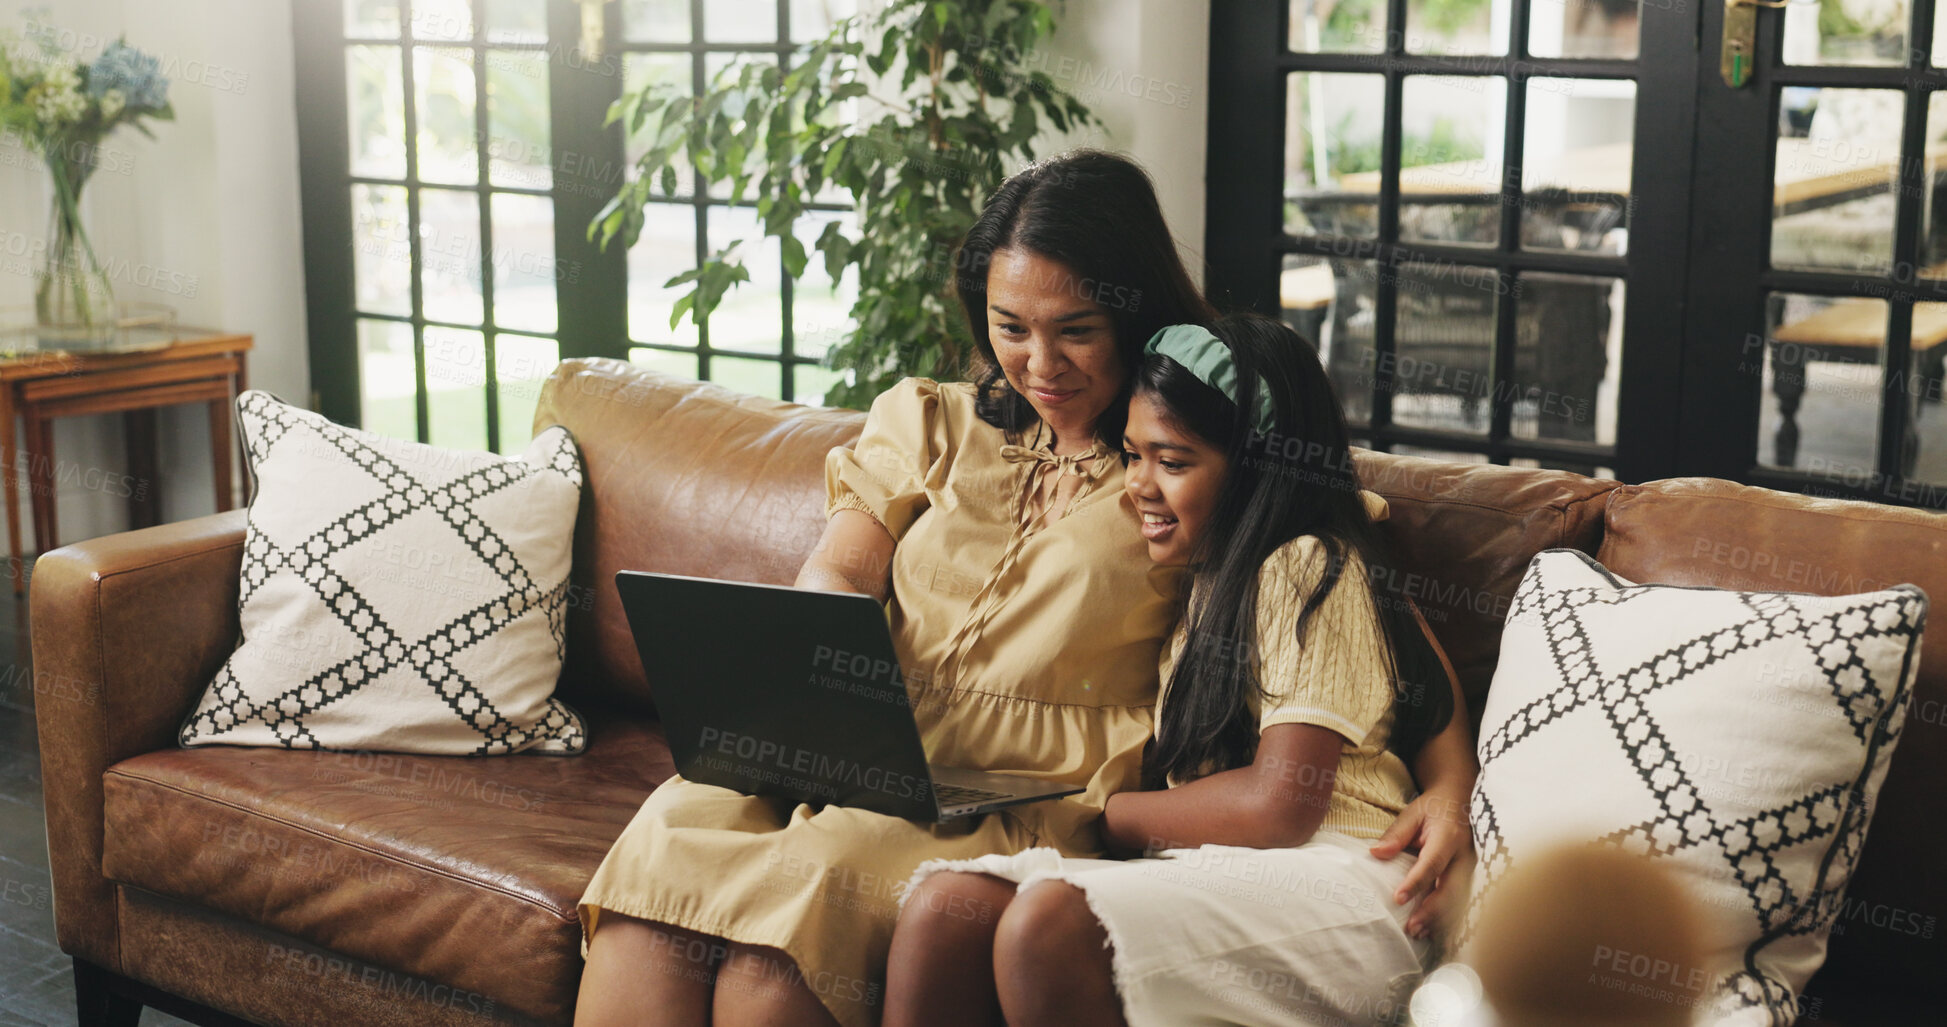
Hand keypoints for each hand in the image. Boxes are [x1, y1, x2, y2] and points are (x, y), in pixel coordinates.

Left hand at [1370, 789, 1473, 940]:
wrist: (1459, 800)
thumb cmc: (1432, 808)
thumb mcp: (1412, 813)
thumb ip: (1396, 834)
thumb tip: (1375, 853)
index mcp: (1448, 837)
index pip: (1432, 864)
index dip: (1416, 883)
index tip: (1398, 899)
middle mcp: (1464, 855)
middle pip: (1451, 888)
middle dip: (1431, 911)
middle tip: (1411, 928)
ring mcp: (1472, 868)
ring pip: (1459, 900)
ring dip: (1439, 919)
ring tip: (1418, 933)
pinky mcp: (1472, 876)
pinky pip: (1462, 901)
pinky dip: (1447, 917)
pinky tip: (1432, 930)